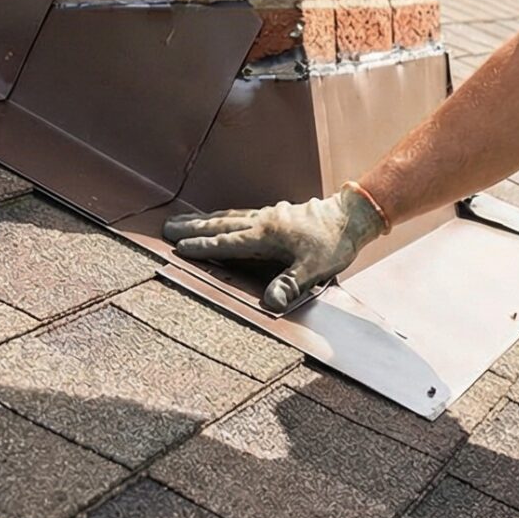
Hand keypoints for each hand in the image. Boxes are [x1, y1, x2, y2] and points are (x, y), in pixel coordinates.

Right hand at [163, 184, 388, 311]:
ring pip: (228, 216)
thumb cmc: (334, 244)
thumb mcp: (314, 269)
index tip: (178, 248)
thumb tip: (269, 303)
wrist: (353, 215)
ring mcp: (269, 215)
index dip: (203, 247)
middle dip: (192, 228)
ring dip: (203, 219)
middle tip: (166, 227)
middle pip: (220, 224)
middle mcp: (263, 221)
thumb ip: (290, 284)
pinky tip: (219, 219)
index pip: (227, 243)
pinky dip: (222, 216)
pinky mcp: (276, 214)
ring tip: (183, 221)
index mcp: (266, 235)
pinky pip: (240, 214)